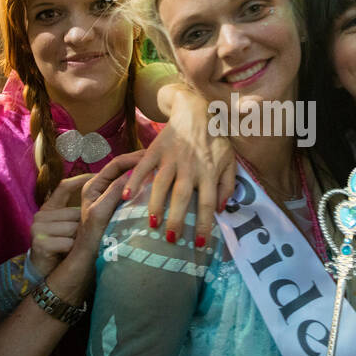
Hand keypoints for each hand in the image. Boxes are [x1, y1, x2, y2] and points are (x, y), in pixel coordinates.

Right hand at [27, 173, 89, 280]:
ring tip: (76, 247)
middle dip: (86, 225)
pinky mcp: (40, 243)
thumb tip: (103, 195)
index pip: (64, 186)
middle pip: (77, 213)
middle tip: (87, 237)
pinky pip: (69, 242)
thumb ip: (78, 211)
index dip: (81, 180)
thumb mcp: (69, 226)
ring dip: (80, 240)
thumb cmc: (62, 246)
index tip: (99, 176)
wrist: (45, 272)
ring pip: (74, 228)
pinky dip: (73, 250)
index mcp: (49, 207)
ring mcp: (38, 228)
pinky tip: (69, 254)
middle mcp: (41, 215)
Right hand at [124, 84, 234, 247]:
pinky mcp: (156, 149)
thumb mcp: (229, 161)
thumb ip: (227, 186)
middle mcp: (190, 166)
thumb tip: (220, 210)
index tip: (198, 245)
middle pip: (182, 197)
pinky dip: (134, 181)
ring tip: (152, 225)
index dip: (203, 225)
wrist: (197, 110)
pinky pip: (143, 167)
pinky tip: (126, 197)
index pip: (207, 203)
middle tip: (171, 240)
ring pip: (161, 184)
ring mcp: (171, 158)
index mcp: (209, 172)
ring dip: (156, 205)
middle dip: (176, 220)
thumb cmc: (216, 139)